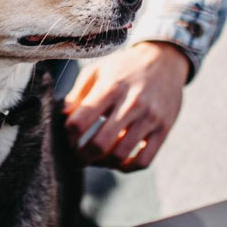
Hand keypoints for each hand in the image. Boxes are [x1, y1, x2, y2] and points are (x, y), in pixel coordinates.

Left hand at [63, 41, 188, 171]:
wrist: (164, 60)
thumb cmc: (123, 67)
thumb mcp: (97, 71)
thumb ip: (77, 94)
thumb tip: (61, 118)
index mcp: (111, 87)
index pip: (80, 122)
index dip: (68, 136)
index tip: (68, 139)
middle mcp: (132, 103)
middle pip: (100, 144)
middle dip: (82, 157)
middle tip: (77, 158)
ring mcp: (150, 118)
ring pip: (120, 155)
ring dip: (103, 163)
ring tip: (96, 159)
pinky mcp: (164, 129)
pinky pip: (144, 160)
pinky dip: (127, 167)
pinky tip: (117, 161)